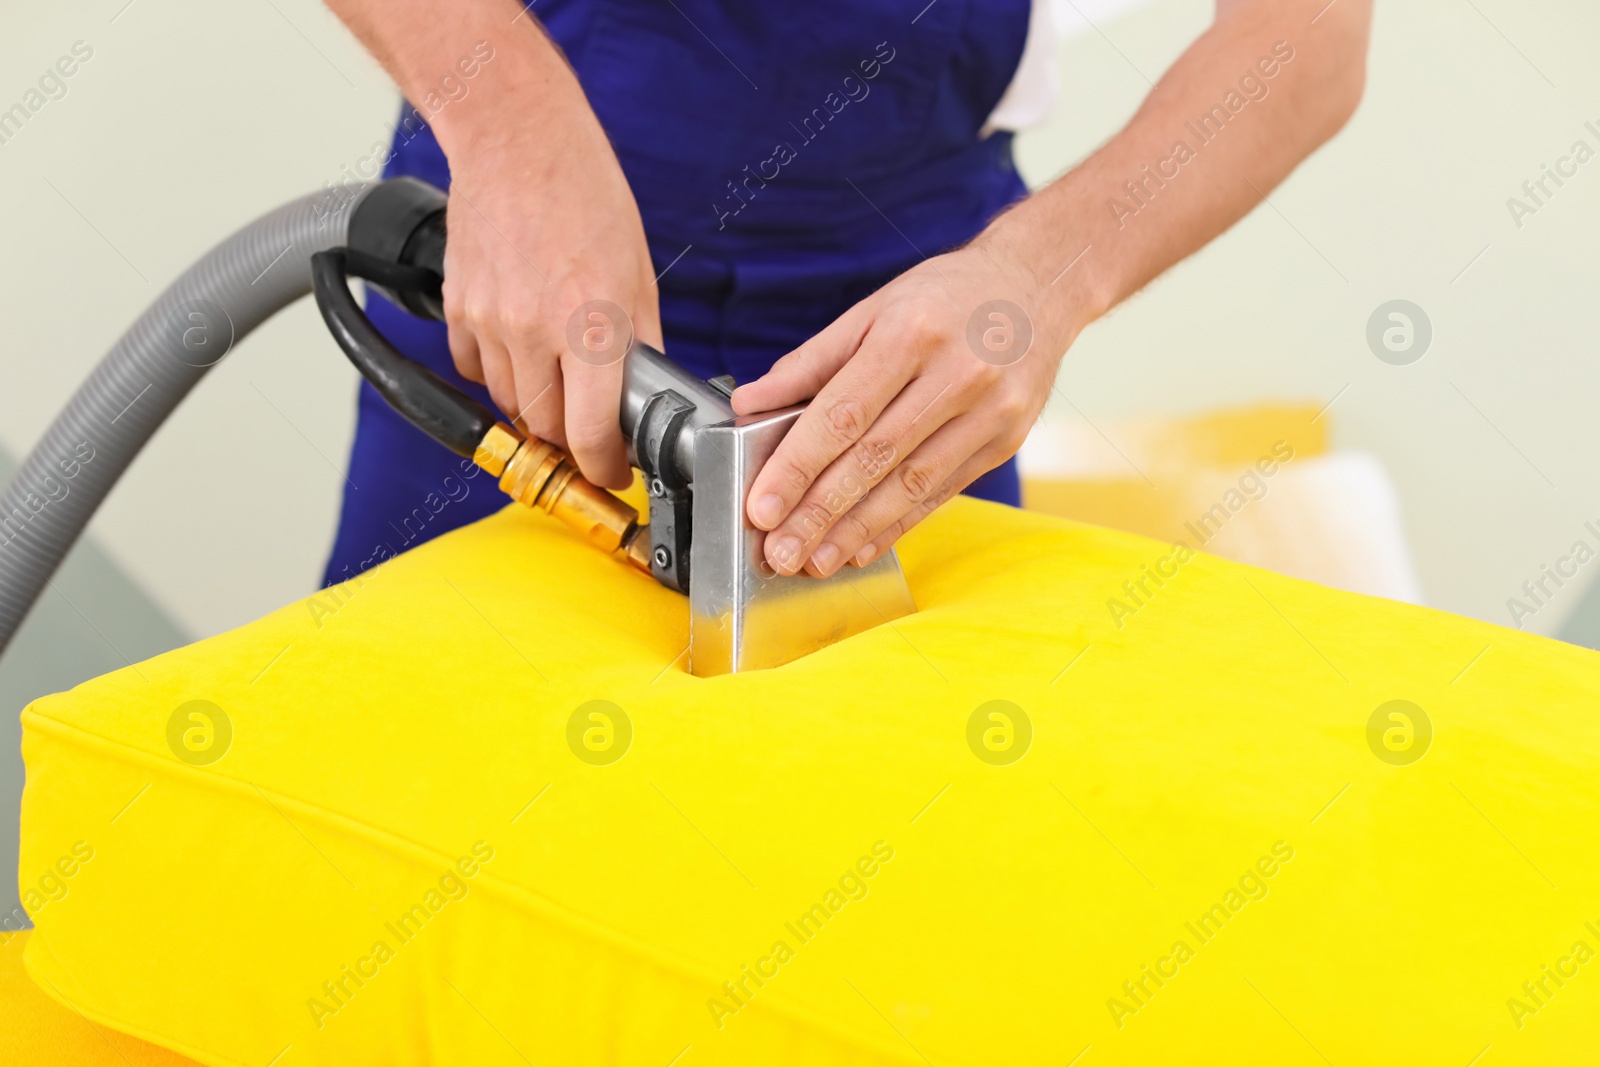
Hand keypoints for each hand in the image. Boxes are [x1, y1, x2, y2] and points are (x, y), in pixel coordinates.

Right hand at [440, 110, 657, 488]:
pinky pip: (474, 370)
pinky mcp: (458, 308)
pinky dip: (499, 375)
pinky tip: (521, 351)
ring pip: (509, 404)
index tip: (613, 470)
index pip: (589, 433)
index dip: (604, 466)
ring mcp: (489, 321)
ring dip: (535, 410)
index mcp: (591, 324)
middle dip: (571, 442)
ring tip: (559, 387)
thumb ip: (639, 343)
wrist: (516, 140)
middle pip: (545, 429)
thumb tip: (643, 395)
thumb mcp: (639, 274)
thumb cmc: (584, 193)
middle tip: (591, 434)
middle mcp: (534, 329)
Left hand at [729, 236, 1073, 576]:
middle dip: (820, 513)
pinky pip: (941, 493)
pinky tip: (861, 546)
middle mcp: (956, 375)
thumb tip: (750, 402)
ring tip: (815, 561)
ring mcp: (989, 412)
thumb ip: (811, 362)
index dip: (798, 467)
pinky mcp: (1005, 441)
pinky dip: (897, 525)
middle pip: (875, 458)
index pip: (843, 414)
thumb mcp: (874, 309)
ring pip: (910, 485)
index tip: (762, 507)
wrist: (1038, 287)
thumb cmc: (946, 296)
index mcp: (911, 334)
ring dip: (856, 531)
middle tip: (780, 551)